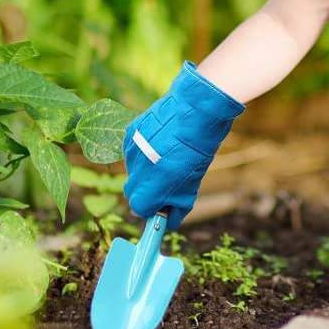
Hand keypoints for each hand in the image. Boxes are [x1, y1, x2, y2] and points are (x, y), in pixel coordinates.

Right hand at [122, 62, 244, 227]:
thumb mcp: (194, 180)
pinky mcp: (129, 133)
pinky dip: (143, 154)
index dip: (152, 209)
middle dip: (148, 193)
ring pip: (133, 171)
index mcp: (153, 184)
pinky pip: (132, 153)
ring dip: (146, 172)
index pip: (139, 208)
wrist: (196, 108)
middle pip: (133, 192)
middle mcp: (137, 169)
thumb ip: (178, 201)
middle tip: (168, 184)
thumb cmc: (199, 146)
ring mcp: (130, 150)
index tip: (162, 207)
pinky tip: (161, 144)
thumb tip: (169, 220)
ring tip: (169, 157)